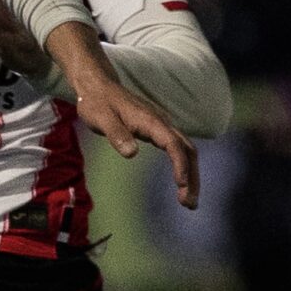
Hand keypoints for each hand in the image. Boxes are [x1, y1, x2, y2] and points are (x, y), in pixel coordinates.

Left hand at [46, 22, 199, 206]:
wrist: (98, 86)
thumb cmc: (97, 103)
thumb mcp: (101, 119)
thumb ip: (117, 134)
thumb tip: (131, 153)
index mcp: (151, 121)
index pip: (174, 145)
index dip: (180, 165)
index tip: (181, 185)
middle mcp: (162, 123)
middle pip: (188, 150)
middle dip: (192, 177)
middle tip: (189, 204)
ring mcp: (162, 126)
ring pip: (186, 151)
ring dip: (191, 175)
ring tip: (188, 202)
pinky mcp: (159, 130)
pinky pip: (178, 149)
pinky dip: (184, 167)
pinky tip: (182, 183)